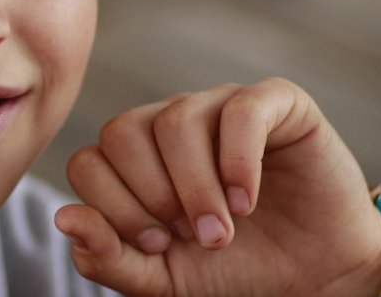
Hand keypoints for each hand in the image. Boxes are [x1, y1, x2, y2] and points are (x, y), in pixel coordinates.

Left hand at [55, 78, 380, 295]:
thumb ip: (109, 255)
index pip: (88, 161)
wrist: (317, 276)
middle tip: (192, 238)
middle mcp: (170, 122)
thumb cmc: (233, 268)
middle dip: (151, 197)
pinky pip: (241, 110)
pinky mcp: (275, 102)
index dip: (114, 209)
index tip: (159, 245)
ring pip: (177, 120)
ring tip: (224, 230)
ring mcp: (219, 105)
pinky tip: (247, 201)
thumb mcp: (163, 277)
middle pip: (121, 132)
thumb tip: (63, 217)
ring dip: (196, 188)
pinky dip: (237, 162)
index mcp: (135, 157)